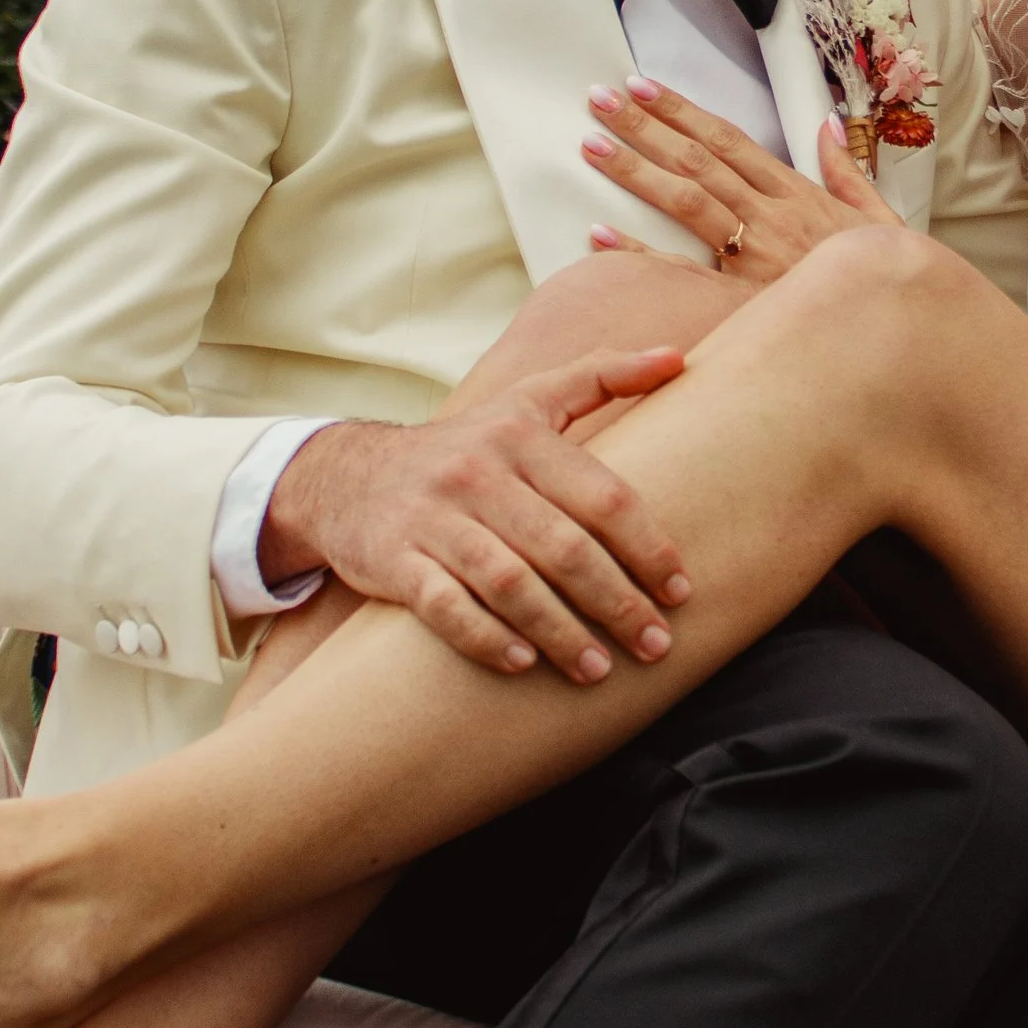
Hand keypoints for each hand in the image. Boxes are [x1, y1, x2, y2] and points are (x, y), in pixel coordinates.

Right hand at [260, 352, 694, 681]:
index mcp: (521, 435)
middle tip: (655, 645)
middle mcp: (478, 472)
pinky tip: (522, 664)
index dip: (647, 548)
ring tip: (599, 670)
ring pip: (509, 582)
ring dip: (562, 631)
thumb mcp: (526, 400)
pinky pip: (444, 605)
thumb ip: (601, 376)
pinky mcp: (394, 559)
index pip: (602, 496)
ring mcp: (433, 517)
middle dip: (617, 602)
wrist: (347, 475)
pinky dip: (485, 637)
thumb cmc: (465, 447)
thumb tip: (679, 358)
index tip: (679, 591)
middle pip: (563, 547)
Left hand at [583, 78, 898, 280]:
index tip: (644, 87)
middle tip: (601, 100)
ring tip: (593, 144)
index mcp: (797, 194)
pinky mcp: (740, 299)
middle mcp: (771, 217)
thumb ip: (848, 172)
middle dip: (646, 126)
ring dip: (636, 169)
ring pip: (687, 201)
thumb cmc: (884, 283)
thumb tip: (829, 127)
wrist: (895, 333)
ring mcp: (754, 256)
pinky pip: (681, 273)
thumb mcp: (879, 220)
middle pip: (698, 160)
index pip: (729, 140)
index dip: (683, 111)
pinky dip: (639, 253)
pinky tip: (599, 233)